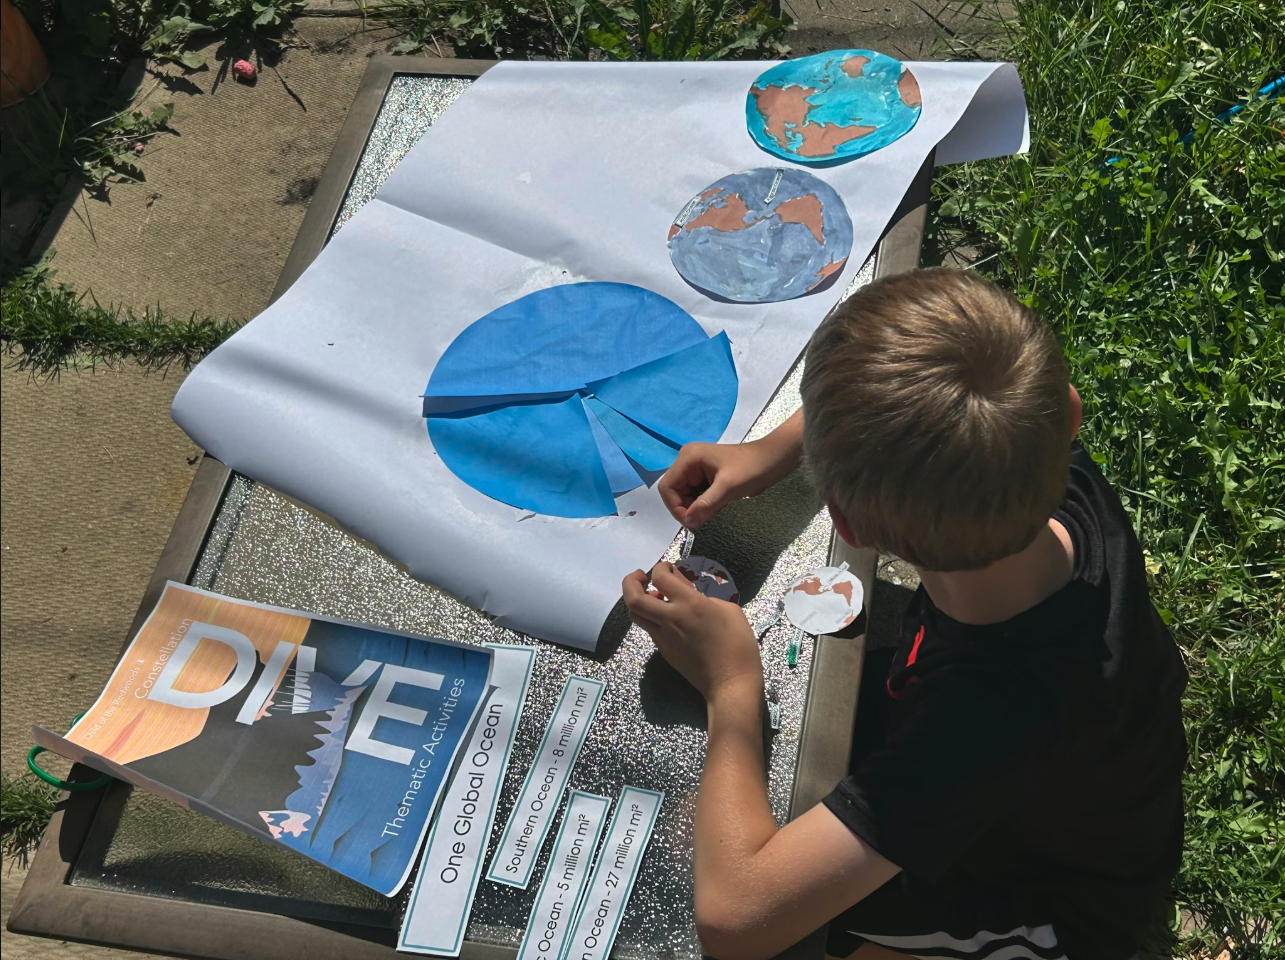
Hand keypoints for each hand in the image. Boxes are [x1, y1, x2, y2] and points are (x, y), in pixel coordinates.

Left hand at [622, 563, 762, 701]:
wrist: (731, 684)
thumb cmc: (739, 645)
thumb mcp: (730, 611)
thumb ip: (704, 596)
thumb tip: (687, 591)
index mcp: (690, 604)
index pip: (661, 578)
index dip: (661, 568)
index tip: (668, 568)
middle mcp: (670, 619)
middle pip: (634, 598)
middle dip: (630, 582)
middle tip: (640, 576)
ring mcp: (663, 637)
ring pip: (636, 615)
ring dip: (638, 600)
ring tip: (653, 596)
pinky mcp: (664, 651)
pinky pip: (650, 628)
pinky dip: (652, 616)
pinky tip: (668, 616)